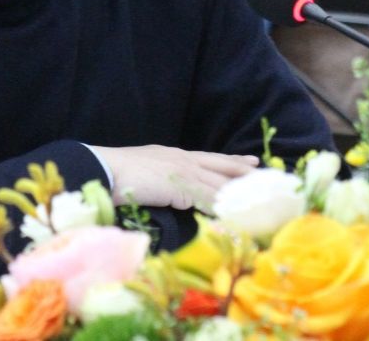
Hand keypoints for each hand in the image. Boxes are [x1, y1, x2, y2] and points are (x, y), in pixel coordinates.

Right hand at [87, 144, 258, 211]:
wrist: (102, 168)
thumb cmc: (115, 172)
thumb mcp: (144, 170)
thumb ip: (161, 178)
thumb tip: (168, 189)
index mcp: (173, 155)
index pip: (208, 158)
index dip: (230, 160)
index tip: (249, 161)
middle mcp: (182, 160)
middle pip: (221, 166)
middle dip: (244, 171)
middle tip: (266, 174)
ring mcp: (182, 172)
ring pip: (219, 183)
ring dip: (239, 192)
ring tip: (260, 199)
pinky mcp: (180, 187)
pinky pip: (207, 199)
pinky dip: (223, 206)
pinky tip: (236, 213)